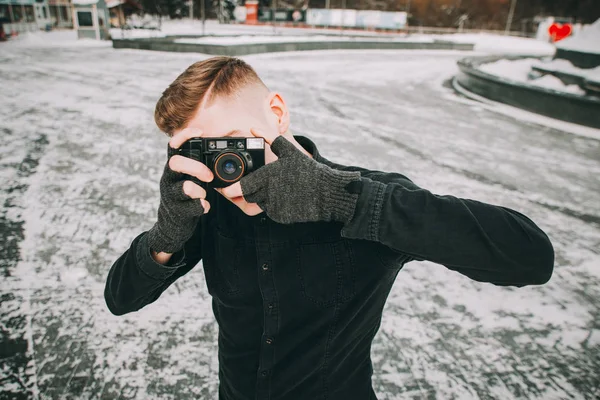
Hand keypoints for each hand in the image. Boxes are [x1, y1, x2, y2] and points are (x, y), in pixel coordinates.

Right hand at [147, 128, 213, 253]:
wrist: (173, 223)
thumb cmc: (187, 195)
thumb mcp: (190, 177)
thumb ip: (198, 165)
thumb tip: (223, 150)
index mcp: (175, 167)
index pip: (173, 146)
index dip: (184, 136)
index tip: (199, 132)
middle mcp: (169, 178)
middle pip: (175, 163)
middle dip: (195, 167)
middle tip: (209, 177)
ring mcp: (171, 195)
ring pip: (183, 188)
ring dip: (199, 191)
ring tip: (204, 195)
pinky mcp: (176, 211)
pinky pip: (189, 208)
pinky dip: (200, 207)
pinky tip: (204, 207)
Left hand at [219, 128, 361, 224]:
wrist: (327, 193)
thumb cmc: (308, 170)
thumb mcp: (290, 151)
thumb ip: (270, 138)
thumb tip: (253, 128)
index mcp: (268, 176)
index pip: (242, 186)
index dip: (231, 189)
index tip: (224, 189)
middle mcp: (269, 193)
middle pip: (248, 195)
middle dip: (248, 191)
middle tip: (258, 184)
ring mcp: (275, 207)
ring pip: (259, 203)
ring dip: (262, 197)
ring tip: (277, 188)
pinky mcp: (281, 217)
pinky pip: (270, 212)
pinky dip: (273, 206)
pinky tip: (284, 197)